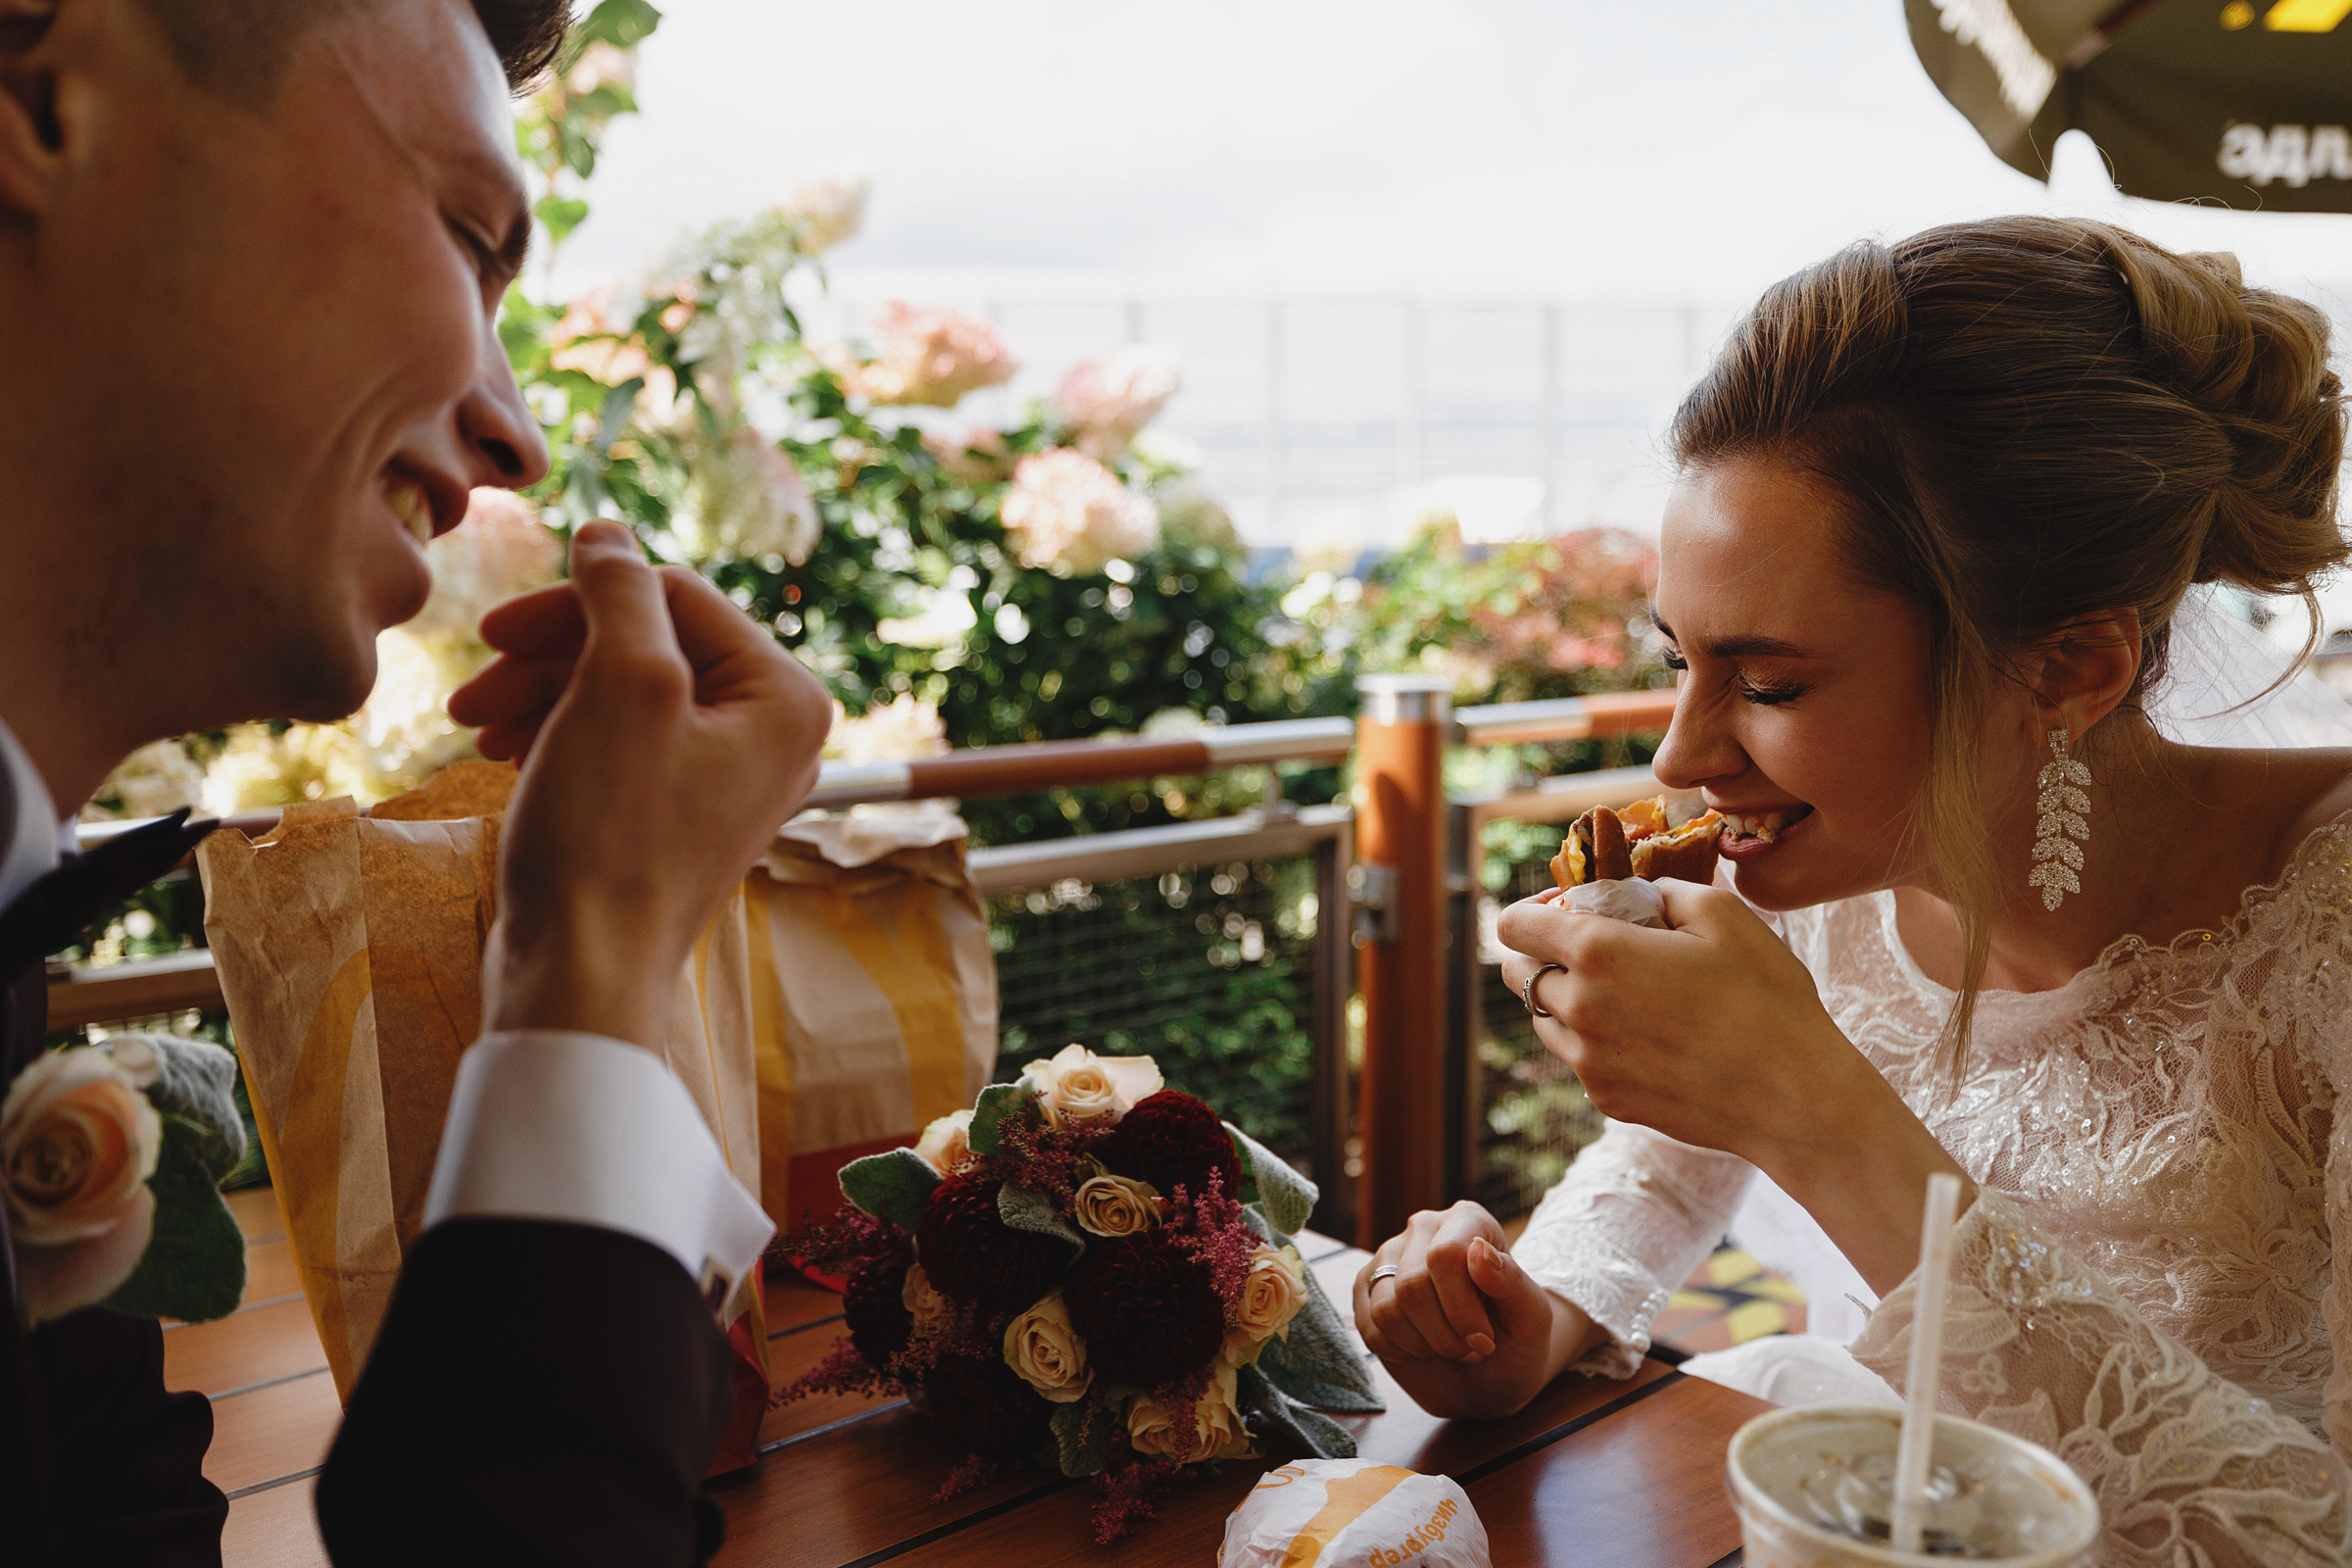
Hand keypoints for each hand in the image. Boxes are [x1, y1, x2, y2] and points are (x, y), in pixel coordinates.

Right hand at [448, 520, 832, 1049]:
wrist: (582, 976)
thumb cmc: (609, 838)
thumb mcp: (620, 687)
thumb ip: (622, 593)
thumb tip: (611, 532)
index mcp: (788, 697)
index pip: (676, 594)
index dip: (579, 602)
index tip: (496, 631)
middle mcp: (776, 735)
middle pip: (650, 640)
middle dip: (554, 653)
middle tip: (474, 686)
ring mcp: (728, 778)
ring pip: (625, 688)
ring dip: (544, 691)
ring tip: (476, 724)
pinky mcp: (678, 813)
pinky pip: (621, 739)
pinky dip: (560, 732)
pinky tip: (504, 751)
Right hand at [1352, 1201, 1600, 1419]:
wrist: (1489, 1376)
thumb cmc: (1515, 1341)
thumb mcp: (1532, 1318)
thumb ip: (1511, 1281)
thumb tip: (1478, 1250)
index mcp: (1468, 1220)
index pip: (1446, 1256)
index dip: (1462, 1309)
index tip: (1485, 1340)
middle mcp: (1423, 1228)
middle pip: (1413, 1285)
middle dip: (1444, 1334)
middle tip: (1470, 1349)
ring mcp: (1388, 1257)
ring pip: (1387, 1308)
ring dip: (1423, 1345)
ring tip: (1449, 1347)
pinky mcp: (1365, 1289)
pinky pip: (1369, 1326)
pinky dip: (1400, 1351)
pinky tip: (1422, 1348)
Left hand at [1495, 880, 1851, 1166]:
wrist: (1792, 1097)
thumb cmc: (1766, 998)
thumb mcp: (1723, 914)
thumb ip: (1663, 890)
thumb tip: (1638, 893)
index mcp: (1598, 954)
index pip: (1513, 926)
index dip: (1533, 909)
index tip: (1569, 907)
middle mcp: (1579, 1010)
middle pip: (1519, 973)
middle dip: (1543, 952)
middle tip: (1595, 946)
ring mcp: (1589, 1063)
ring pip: (1545, 1019)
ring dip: (1567, 997)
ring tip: (1625, 992)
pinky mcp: (1608, 1100)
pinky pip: (1579, 1060)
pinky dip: (1596, 1041)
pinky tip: (1648, 1035)